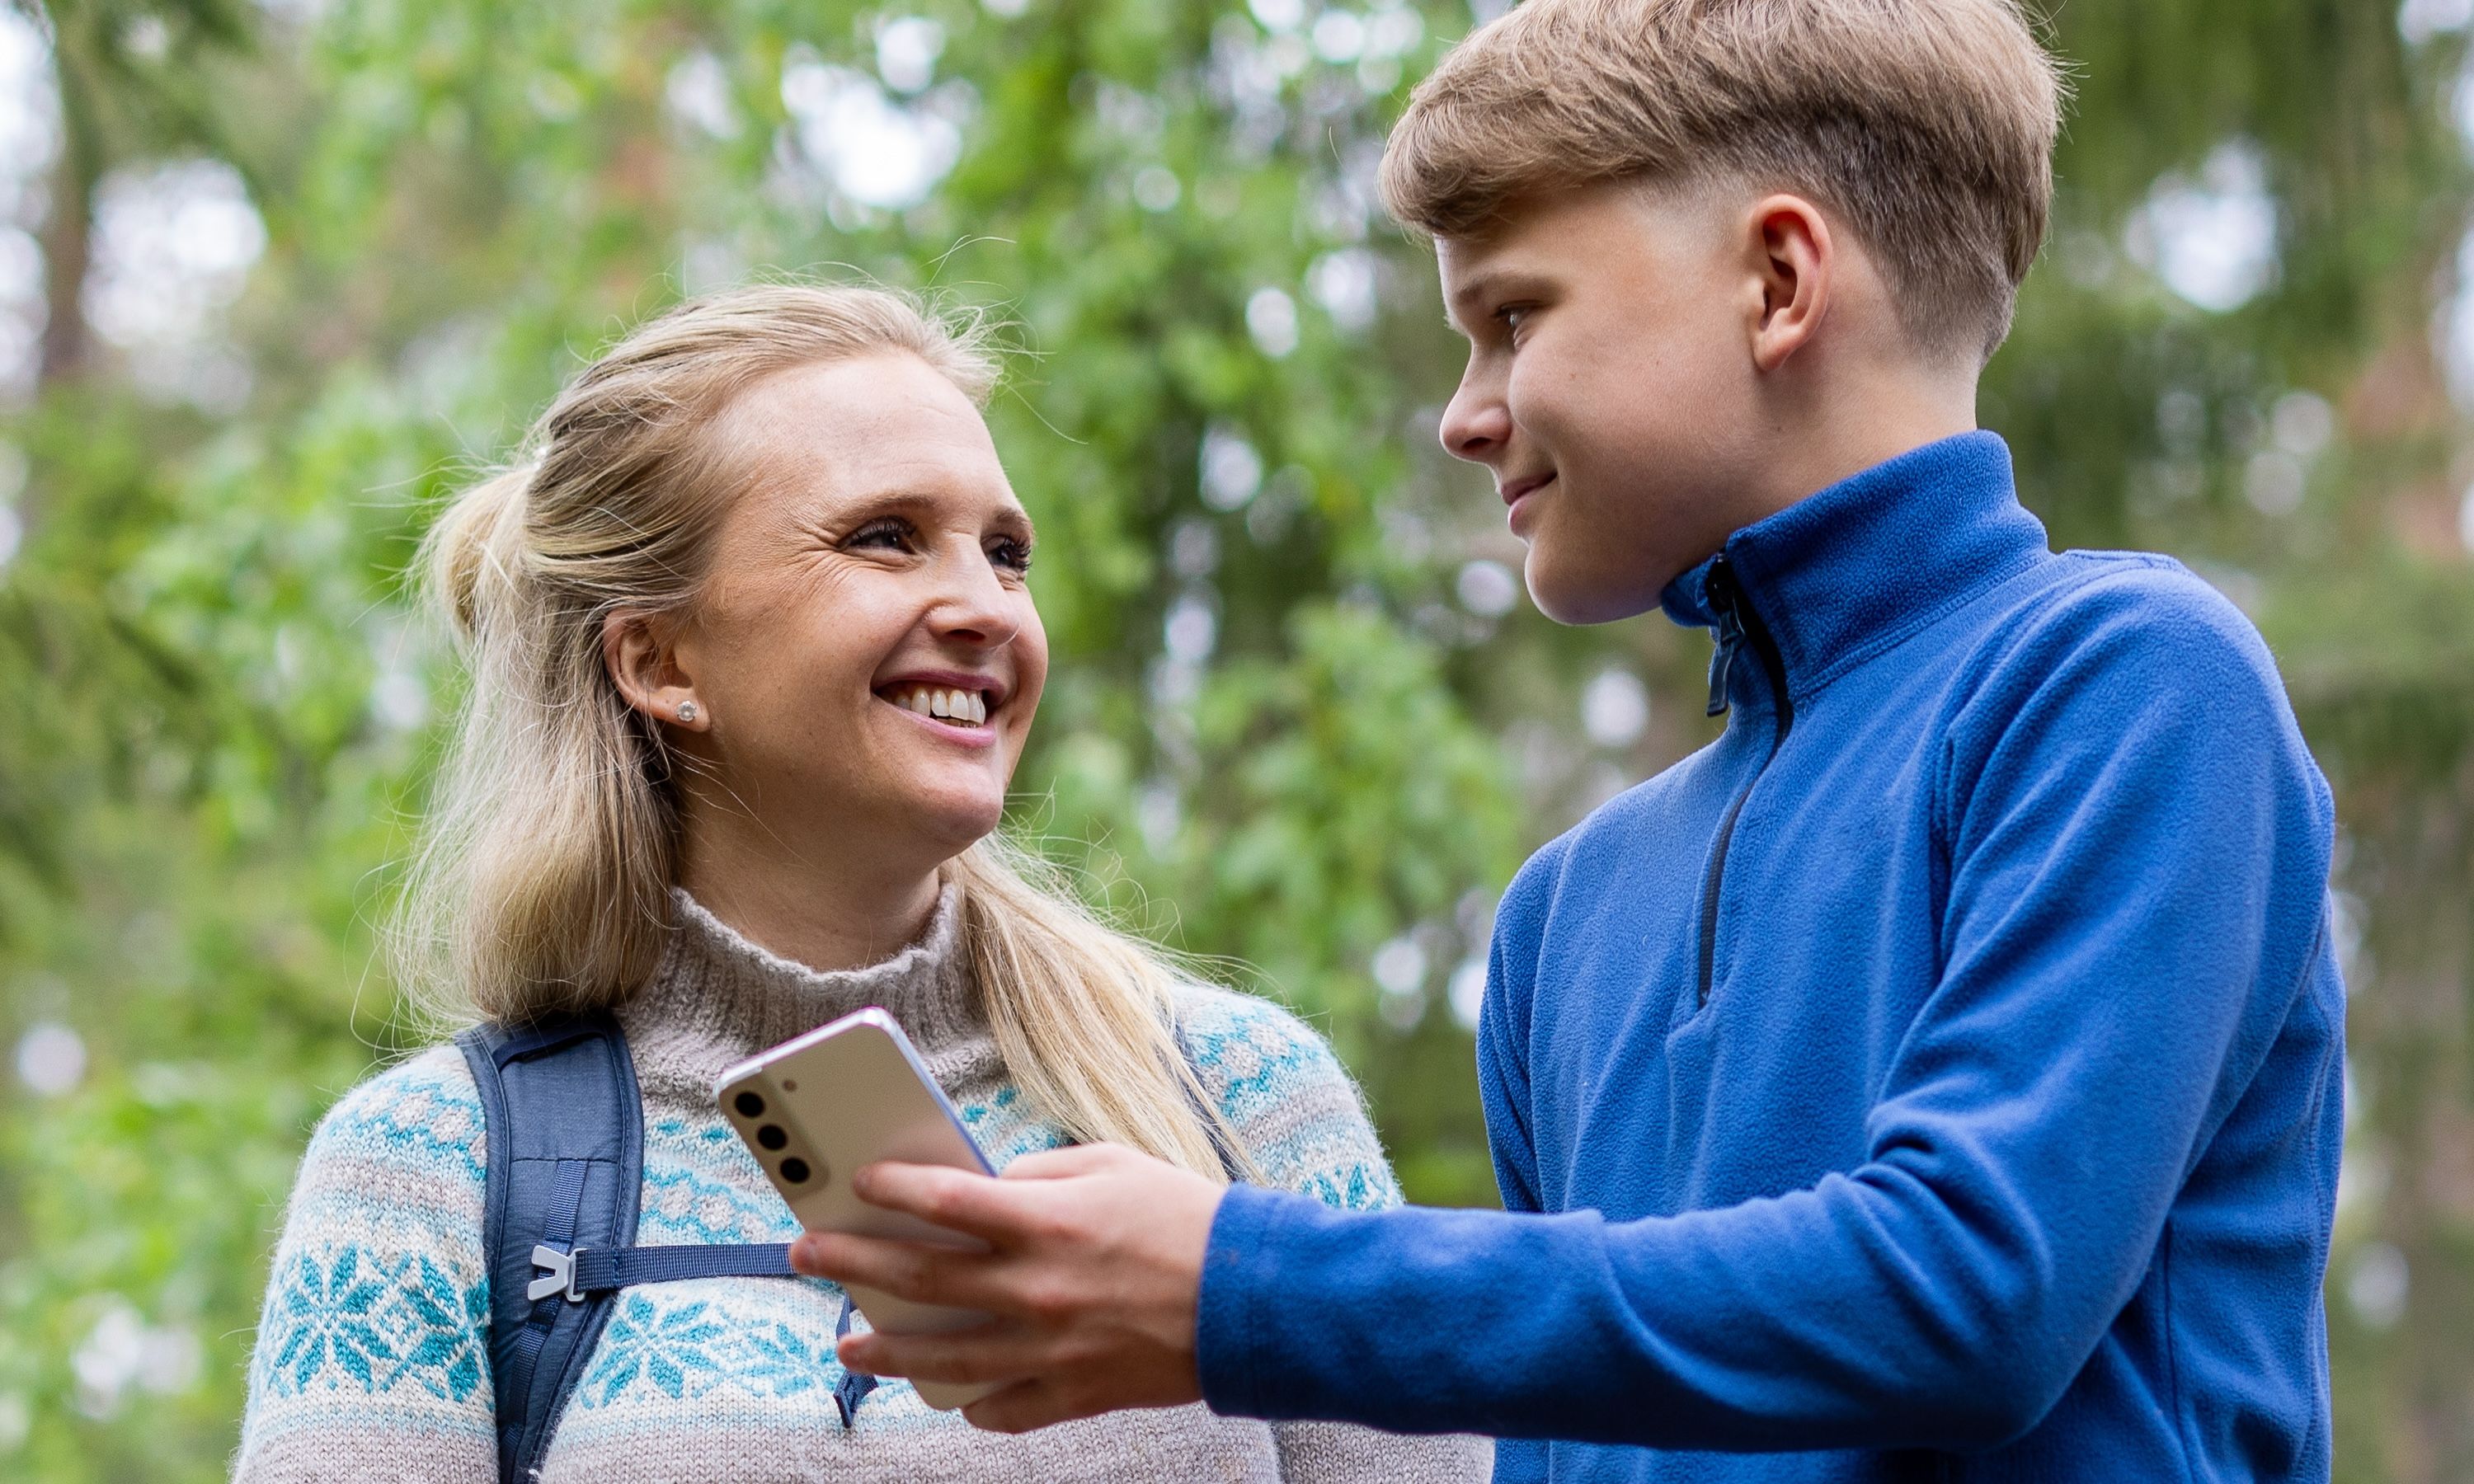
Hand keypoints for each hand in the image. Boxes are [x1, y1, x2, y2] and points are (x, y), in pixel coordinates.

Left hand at [788, 1142, 1225, 1431]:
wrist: (1257, 1299)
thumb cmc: (1186, 1218)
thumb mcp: (1112, 1165)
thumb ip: (1040, 1176)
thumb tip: (986, 1190)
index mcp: (1046, 1221)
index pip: (944, 1200)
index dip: (892, 1188)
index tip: (857, 1182)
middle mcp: (1036, 1288)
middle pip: (921, 1277)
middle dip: (853, 1264)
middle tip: (807, 1254)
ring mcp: (1051, 1349)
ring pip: (943, 1355)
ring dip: (885, 1350)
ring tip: (847, 1344)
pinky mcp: (1075, 1393)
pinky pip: (1004, 1409)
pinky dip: (973, 1404)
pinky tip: (950, 1393)